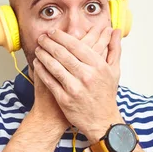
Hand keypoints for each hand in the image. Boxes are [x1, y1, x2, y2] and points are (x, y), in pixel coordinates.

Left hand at [33, 27, 123, 142]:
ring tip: (38, 49)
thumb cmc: (106, 95)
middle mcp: (87, 76)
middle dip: (49, 43)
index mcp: (98, 66)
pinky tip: (37, 64)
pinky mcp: (65, 99)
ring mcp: (75, 88)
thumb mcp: (114, 71)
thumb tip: (115, 30)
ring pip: (54, 66)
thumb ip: (114, 48)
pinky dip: (42, 71)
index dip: (61, 37)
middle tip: (42, 37)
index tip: (53, 32)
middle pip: (62, 54)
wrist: (102, 121)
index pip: (76, 45)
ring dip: (43, 55)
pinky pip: (50, 81)